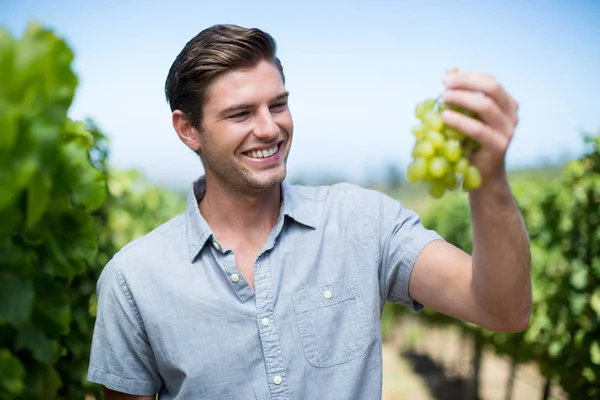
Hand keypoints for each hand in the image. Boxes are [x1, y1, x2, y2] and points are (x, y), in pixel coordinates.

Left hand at [440, 70, 518, 184]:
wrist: (482, 177)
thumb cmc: (471, 144)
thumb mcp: (466, 117)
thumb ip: (461, 94)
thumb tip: (450, 70)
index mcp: (507, 104)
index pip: (489, 82)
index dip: (467, 77)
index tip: (445, 78)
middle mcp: (512, 114)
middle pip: (491, 89)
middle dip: (466, 83)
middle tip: (444, 85)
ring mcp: (508, 131)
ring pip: (486, 107)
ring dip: (462, 99)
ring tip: (442, 98)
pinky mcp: (499, 146)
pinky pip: (478, 130)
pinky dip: (460, 121)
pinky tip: (444, 117)